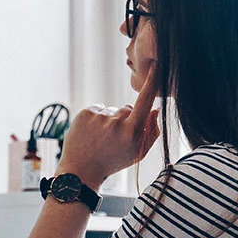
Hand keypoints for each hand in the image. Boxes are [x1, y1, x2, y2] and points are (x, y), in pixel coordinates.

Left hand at [56, 68, 161, 188]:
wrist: (81, 170)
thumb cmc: (113, 162)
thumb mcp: (137, 153)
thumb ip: (152, 132)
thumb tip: (156, 110)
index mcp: (131, 133)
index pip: (145, 102)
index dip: (152, 83)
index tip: (157, 66)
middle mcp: (115, 123)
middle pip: (128, 109)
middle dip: (125, 119)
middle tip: (114, 138)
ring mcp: (99, 117)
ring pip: (112, 110)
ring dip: (109, 120)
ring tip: (101, 139)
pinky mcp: (85, 113)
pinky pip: (99, 109)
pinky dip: (97, 118)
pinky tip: (92, 134)